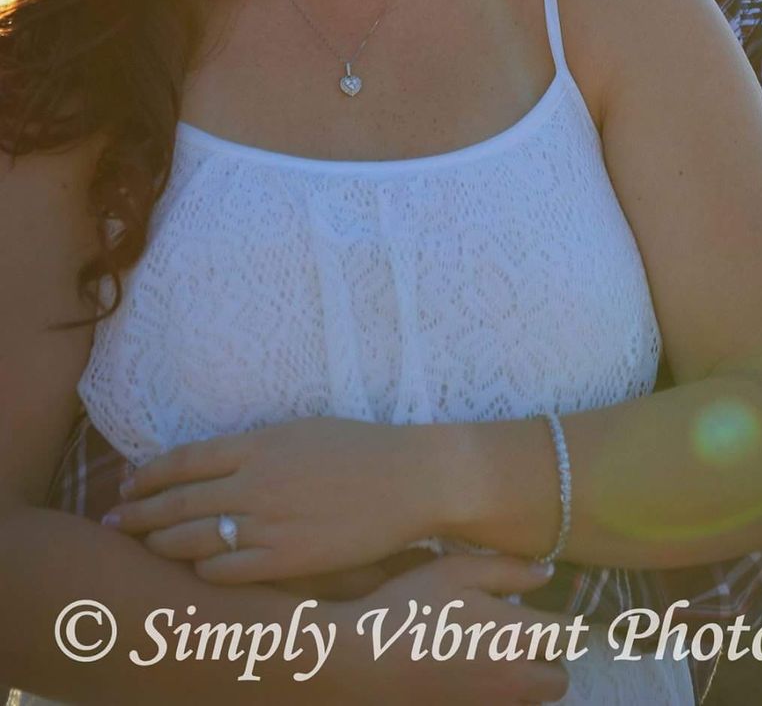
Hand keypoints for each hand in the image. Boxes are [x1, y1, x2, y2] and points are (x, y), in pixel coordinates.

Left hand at [103, 416, 434, 582]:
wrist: (410, 478)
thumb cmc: (360, 448)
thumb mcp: (301, 430)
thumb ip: (255, 447)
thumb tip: (215, 460)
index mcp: (259, 444)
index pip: (184, 460)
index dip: (149, 475)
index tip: (128, 485)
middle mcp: (256, 483)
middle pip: (178, 502)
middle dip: (138, 514)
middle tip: (112, 523)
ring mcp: (270, 524)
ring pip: (195, 539)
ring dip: (162, 543)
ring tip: (144, 546)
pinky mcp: (288, 559)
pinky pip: (228, 571)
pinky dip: (204, 570)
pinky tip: (195, 568)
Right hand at [330, 552, 571, 703]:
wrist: (363, 661)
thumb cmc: (410, 608)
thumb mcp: (456, 571)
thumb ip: (508, 570)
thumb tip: (546, 573)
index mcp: (516, 637)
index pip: (569, 635)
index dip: (567, 622)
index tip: (553, 613)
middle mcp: (513, 681)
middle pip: (558, 681)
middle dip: (549, 660)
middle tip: (523, 639)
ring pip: (531, 703)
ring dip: (526, 684)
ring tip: (496, 659)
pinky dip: (499, 698)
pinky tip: (473, 679)